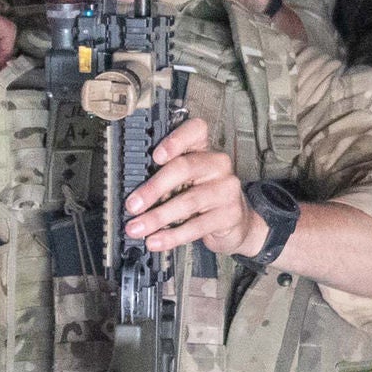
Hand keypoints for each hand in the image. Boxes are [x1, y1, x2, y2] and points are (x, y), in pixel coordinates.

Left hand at [122, 114, 255, 256]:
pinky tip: (156, 241)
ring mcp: (227, 190)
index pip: (196, 130)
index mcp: (204, 150)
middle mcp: (218, 165)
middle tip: (132, 205)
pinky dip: (171, 236)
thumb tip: (133, 194)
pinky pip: (196, 226)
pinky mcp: (230, 215)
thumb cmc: (205, 198)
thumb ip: (166, 179)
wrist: (239, 223)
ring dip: (157, 217)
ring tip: (137, 228)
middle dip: (153, 188)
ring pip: (188, 201)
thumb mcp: (188, 181)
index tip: (155, 156)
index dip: (175, 140)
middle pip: (184, 168)